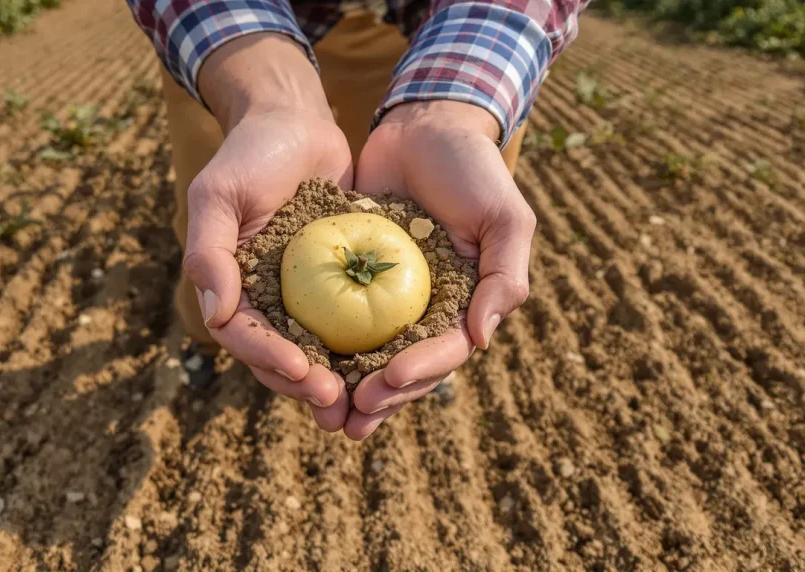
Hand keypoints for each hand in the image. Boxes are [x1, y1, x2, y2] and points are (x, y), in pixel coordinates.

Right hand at [186, 34, 352, 429]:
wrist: (296, 122)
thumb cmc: (250, 153)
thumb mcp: (219, 194)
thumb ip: (210, 252)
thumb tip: (215, 314)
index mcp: (231, 287)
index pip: (244, 336)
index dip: (269, 358)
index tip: (302, 371)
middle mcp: (265, 298)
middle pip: (280, 356)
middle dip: (306, 385)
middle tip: (337, 404)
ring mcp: (304, 294)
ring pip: (318, 350)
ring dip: (338, 381)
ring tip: (363, 405)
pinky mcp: (341, 281)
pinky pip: (353, 321)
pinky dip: (368, 346)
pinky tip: (394, 364)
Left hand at [346, 101, 536, 439]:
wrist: (424, 125)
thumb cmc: (474, 169)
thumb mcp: (504, 217)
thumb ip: (504, 277)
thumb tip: (481, 340)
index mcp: (465, 305)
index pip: (444, 352)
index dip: (419, 373)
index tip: (388, 381)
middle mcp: (426, 309)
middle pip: (404, 369)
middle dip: (379, 398)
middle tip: (349, 418)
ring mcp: (387, 296)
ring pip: (369, 355)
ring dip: (349, 388)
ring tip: (325, 414)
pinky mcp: (352, 277)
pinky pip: (336, 319)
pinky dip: (322, 345)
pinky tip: (300, 365)